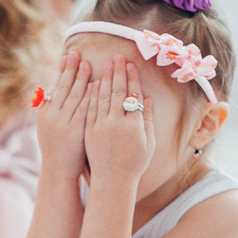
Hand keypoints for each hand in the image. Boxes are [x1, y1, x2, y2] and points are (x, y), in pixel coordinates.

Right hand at [36, 51, 91, 178]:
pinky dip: (90, 96)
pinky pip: (84, 109)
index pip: (55, 86)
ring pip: (74, 96)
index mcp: (45, 113)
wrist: (59, 172)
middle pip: (64, 87)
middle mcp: (52, 116)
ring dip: (82, 79)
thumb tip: (55, 89)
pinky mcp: (76, 131)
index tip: (69, 56)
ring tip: (89, 64)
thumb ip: (53, 109)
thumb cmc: (58, 149)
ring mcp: (64, 123)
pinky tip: (96, 85)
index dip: (63, 71)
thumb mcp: (49, 127)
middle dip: (71, 69)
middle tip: (78, 53)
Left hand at [84, 56, 153, 186]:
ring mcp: (100, 127)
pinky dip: (92, 95)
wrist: (112, 181)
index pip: (132, 95)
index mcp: (134, 126)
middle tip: (117, 56)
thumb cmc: (134, 163)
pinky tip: (94, 83)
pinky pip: (90, 108)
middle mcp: (116, 124)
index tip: (131, 64)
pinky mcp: (88, 131)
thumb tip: (147, 98)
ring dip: (104, 78)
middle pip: (117, 92)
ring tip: (106, 64)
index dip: (132, 78)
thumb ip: (147, 119)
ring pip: (102, 97)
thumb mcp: (148, 142)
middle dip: (118, 72)